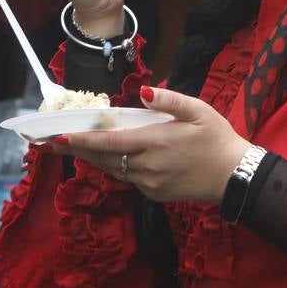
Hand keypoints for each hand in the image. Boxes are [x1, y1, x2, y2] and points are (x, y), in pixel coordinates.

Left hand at [53, 86, 250, 203]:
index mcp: (155, 142)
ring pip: (113, 170)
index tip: (59, 137)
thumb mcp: (199, 111)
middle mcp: (147, 166)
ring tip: (76, 147)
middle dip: (77, 149)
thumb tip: (145, 93)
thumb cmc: (218, 138)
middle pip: (103, 158)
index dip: (82, 140)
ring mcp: (149, 183)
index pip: (109, 142)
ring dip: (94, 159)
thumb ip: (169, 100)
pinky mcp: (154, 194)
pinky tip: (112, 158)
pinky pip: (128, 178)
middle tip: (52, 142)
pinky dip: (116, 167)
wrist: (234, 176)